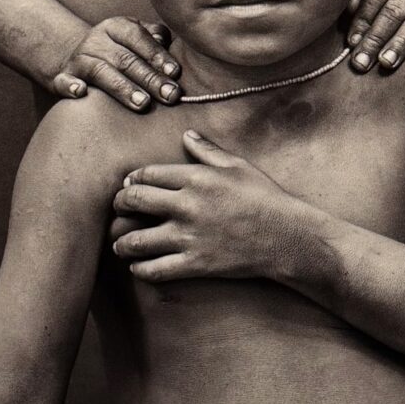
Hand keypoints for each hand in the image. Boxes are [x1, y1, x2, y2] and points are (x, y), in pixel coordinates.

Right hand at [51, 16, 181, 112]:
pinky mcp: (61, 78)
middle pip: (125, 59)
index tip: (175, 72)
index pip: (137, 37)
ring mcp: (77, 60)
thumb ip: (154, 37)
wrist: (75, 58)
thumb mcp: (135, 37)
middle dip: (150, 78)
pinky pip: (63, 81)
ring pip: (100, 72)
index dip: (156, 54)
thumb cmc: (118, 51)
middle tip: (170, 95)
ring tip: (143, 103)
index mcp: (115, 27)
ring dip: (122, 87)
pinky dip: (70, 86)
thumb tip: (165, 42)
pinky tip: (81, 93)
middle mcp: (95, 40)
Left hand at [109, 131, 309, 281]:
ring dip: (122, 242)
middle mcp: (186, 206)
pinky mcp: (195, 264)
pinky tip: (137, 266)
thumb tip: (188, 135)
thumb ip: (207, 151)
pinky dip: (141, 269)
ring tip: (119, 243)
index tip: (128, 184)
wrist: (286, 236)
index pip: (148, 174)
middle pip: (135, 202)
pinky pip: (156, 269)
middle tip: (118, 210)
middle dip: (120, 205)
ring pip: (137, 240)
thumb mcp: (238, 166)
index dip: (132, 179)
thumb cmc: (264, 197)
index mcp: (195, 178)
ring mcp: (188, 237)